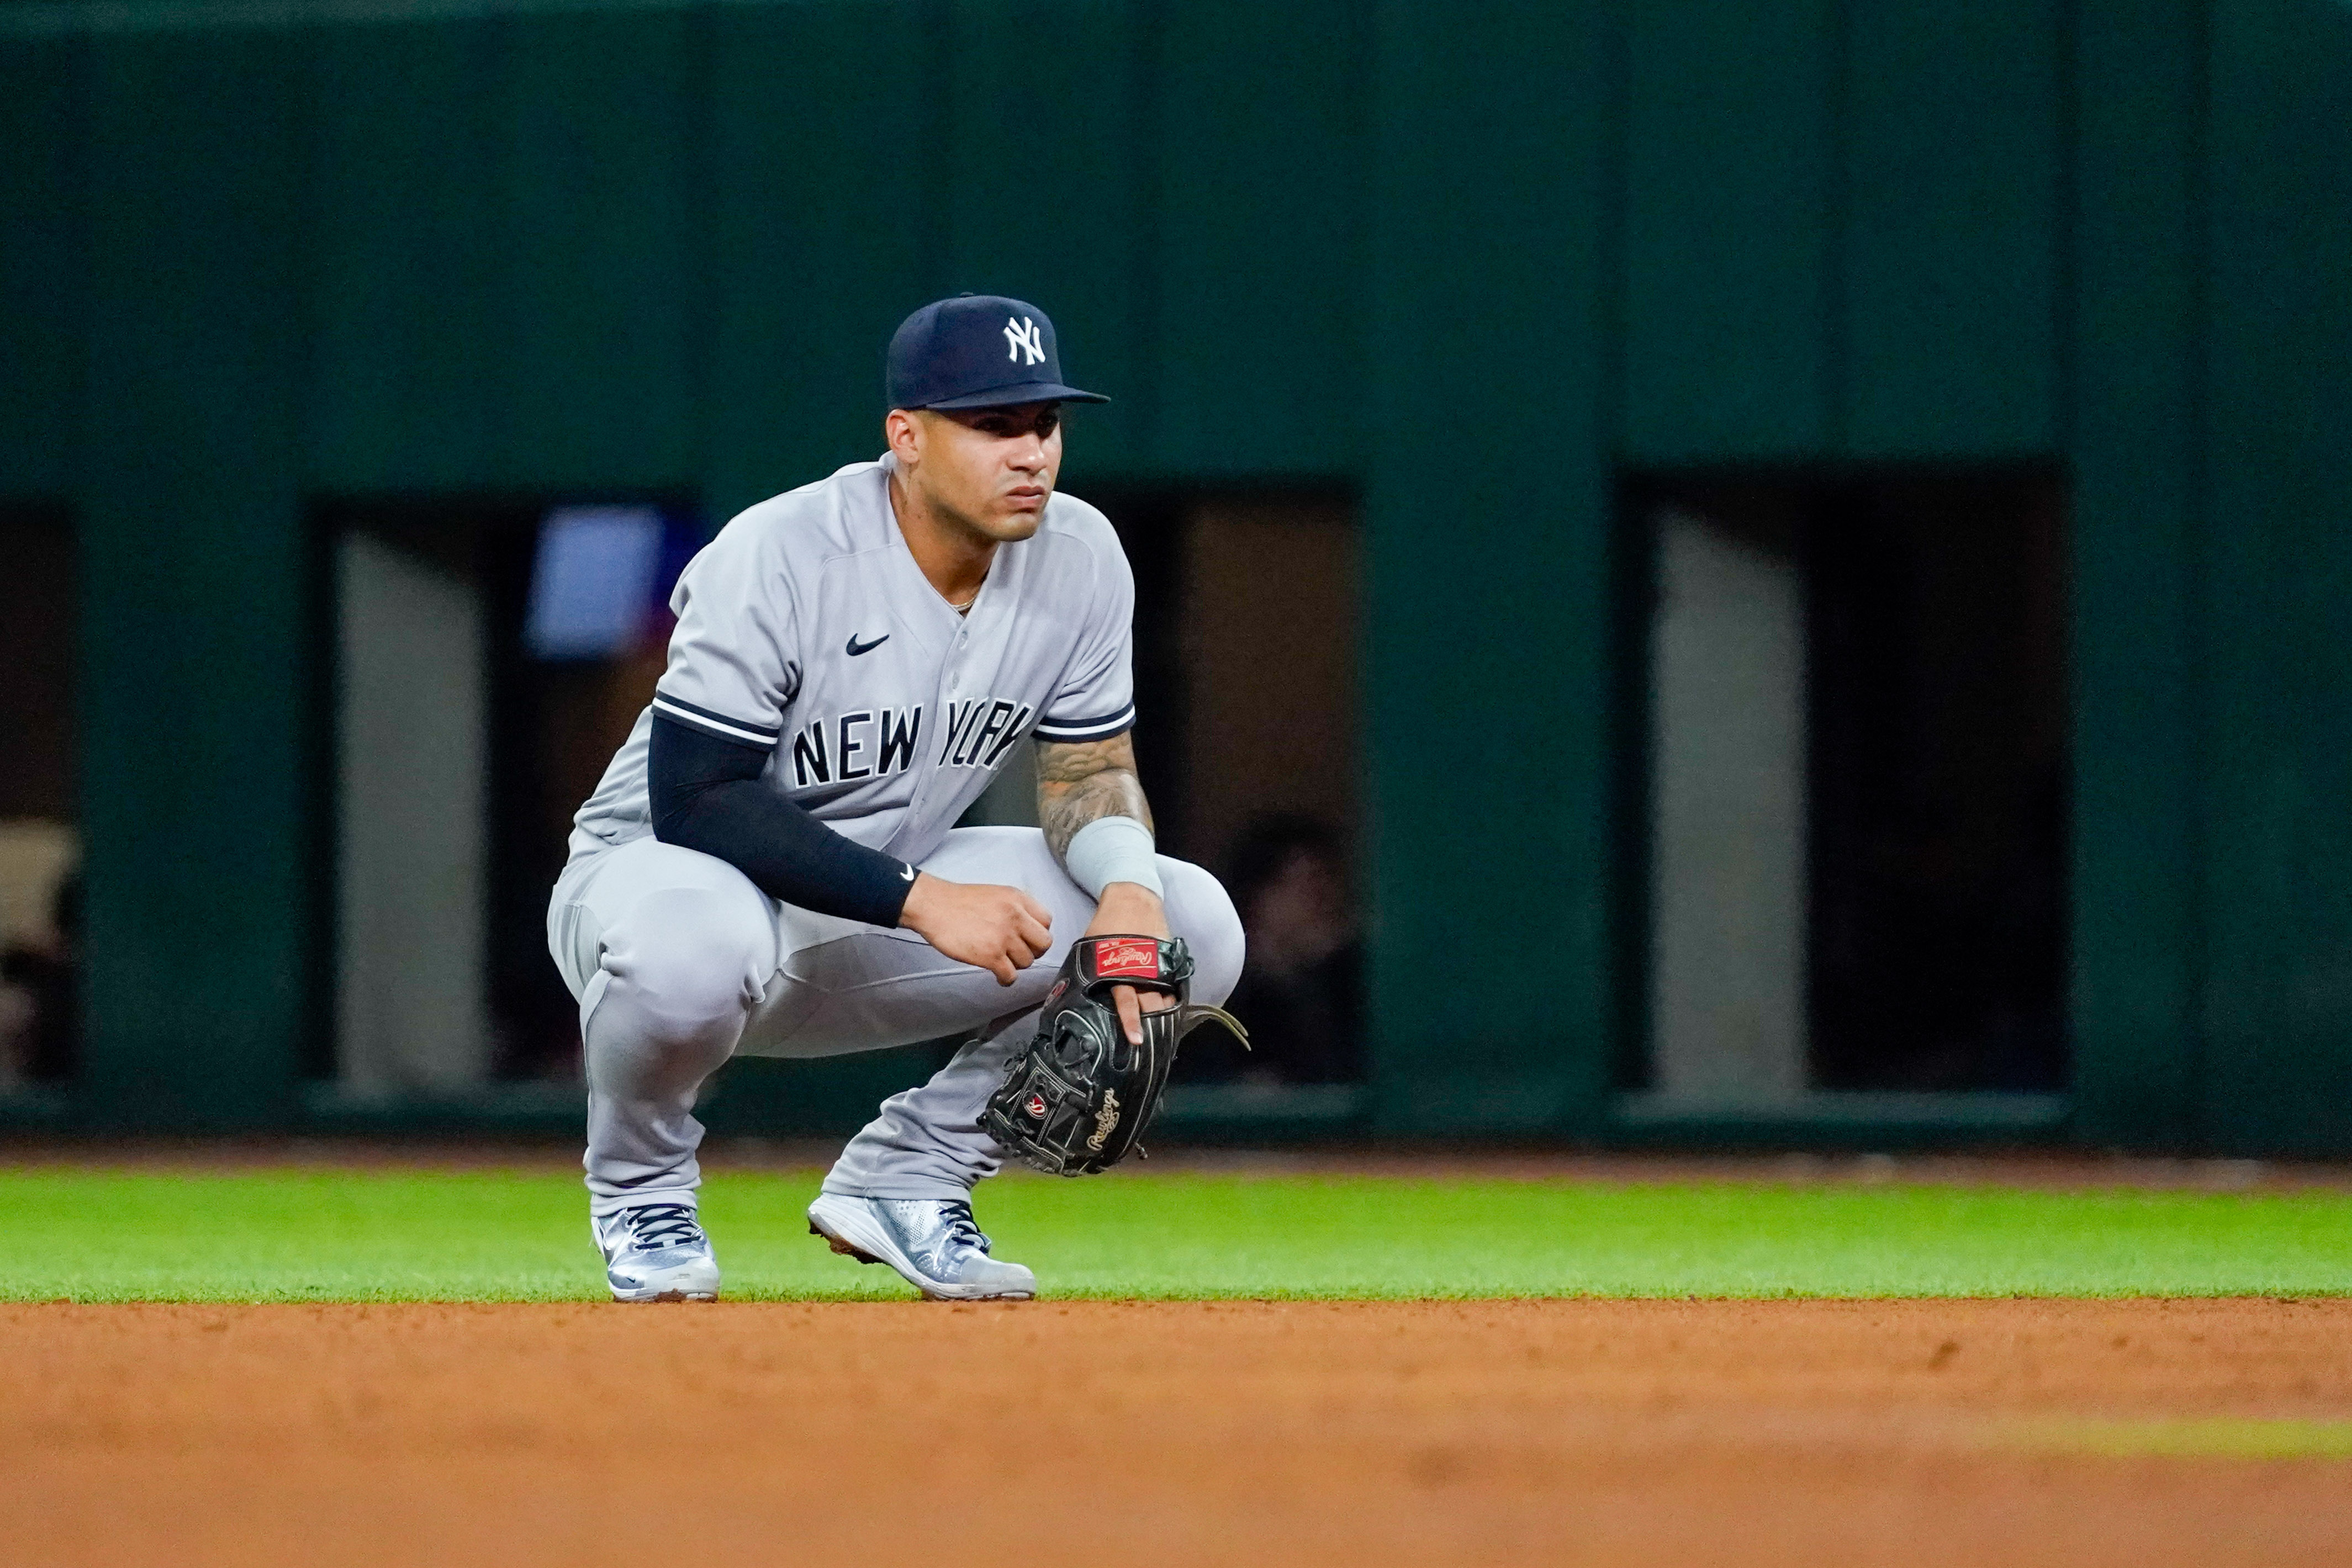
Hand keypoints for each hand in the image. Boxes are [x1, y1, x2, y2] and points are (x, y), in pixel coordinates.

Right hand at [898, 873, 1051, 984]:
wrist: (934, 906)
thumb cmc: (959, 901)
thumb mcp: (996, 894)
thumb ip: (1015, 908)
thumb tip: (1027, 928)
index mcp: (1018, 899)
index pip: (1047, 921)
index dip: (1038, 933)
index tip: (1028, 938)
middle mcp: (1016, 917)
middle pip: (1044, 943)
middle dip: (1034, 951)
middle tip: (1020, 953)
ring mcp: (1004, 937)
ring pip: (1027, 962)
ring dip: (1016, 965)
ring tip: (1002, 961)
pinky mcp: (991, 956)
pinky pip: (1011, 976)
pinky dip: (1006, 979)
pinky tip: (998, 975)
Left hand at [1087, 882, 1173, 1045]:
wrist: (1133, 898)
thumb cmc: (1107, 924)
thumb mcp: (1092, 948)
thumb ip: (1091, 972)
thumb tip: (1075, 995)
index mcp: (1119, 968)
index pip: (1128, 1002)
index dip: (1132, 1023)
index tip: (1136, 1040)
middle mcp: (1142, 969)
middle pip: (1152, 1005)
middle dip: (1152, 1024)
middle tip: (1150, 1042)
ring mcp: (1159, 964)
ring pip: (1165, 998)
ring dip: (1164, 1015)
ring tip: (1163, 1031)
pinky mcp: (1169, 959)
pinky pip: (1173, 985)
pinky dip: (1172, 998)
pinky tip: (1170, 1009)